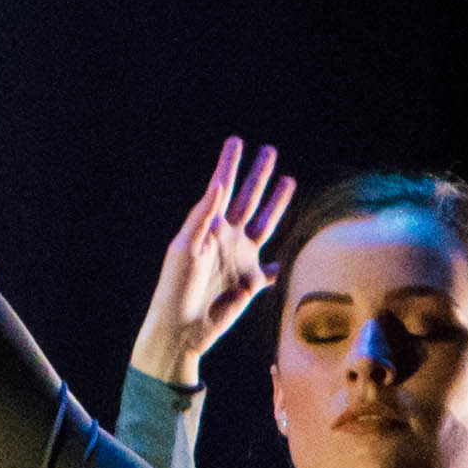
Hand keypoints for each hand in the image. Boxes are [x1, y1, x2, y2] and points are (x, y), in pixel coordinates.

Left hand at [133, 137, 295, 380]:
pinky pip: (272, 271)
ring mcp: (241, 260)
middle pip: (249, 199)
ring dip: (277, 205)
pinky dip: (282, 265)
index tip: (237, 141)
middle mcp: (228, 238)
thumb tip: (221, 184)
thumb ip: (203, 215)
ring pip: (266, 225)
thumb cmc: (176, 286)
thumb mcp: (185, 247)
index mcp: (210, 227)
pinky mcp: (251, 284)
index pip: (222, 186)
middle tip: (270, 151)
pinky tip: (291, 258)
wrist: (182, 326)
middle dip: (259, 175)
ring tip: (289, 181)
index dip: (230, 163)